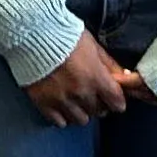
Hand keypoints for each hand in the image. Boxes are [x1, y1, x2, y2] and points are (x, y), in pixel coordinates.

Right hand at [20, 32, 136, 126]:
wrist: (33, 34)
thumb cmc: (66, 36)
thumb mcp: (93, 45)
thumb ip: (109, 64)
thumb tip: (123, 77)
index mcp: (96, 78)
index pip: (117, 103)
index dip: (117, 100)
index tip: (113, 97)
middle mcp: (81, 94)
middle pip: (99, 112)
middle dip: (99, 104)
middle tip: (93, 94)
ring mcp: (62, 101)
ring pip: (81, 120)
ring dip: (82, 111)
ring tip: (76, 101)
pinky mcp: (44, 104)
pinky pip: (60, 122)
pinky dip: (63, 116)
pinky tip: (62, 105)